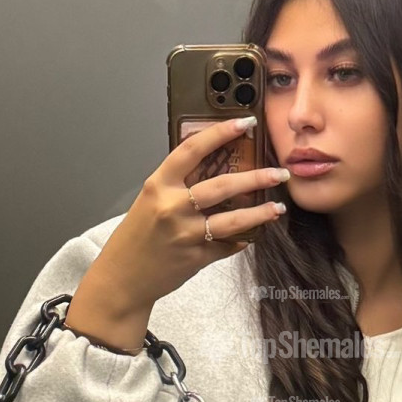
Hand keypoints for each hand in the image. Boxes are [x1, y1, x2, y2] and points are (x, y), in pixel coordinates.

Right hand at [65, 117, 287, 347]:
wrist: (121, 278)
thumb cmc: (136, 237)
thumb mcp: (150, 200)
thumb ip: (178, 184)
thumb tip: (216, 165)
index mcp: (159, 185)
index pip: (193, 149)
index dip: (221, 132)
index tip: (245, 122)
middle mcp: (172, 207)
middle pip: (223, 185)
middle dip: (257, 177)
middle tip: (279, 173)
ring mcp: (186, 234)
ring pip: (233, 220)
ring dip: (260, 213)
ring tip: (278, 208)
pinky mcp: (196, 258)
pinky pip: (227, 245)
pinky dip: (242, 239)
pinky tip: (252, 234)